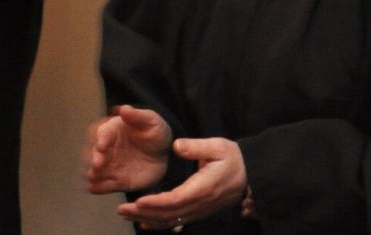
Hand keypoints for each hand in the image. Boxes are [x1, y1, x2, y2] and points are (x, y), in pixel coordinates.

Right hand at [85, 104, 171, 194]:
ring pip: (94, 169)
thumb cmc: (154, 132)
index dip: (101, 139)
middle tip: (97, 164)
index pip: (102, 133)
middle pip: (93, 152)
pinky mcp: (115, 181)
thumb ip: (138, 116)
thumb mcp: (150, 121)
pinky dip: (97, 186)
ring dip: (92, 172)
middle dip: (93, 158)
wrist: (163, 155)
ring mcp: (109, 166)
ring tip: (93, 176)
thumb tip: (125, 109)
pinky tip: (94, 188)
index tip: (101, 145)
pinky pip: (102, 185)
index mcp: (112, 130)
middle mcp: (106, 148)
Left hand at [114, 136, 248, 229]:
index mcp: (203, 187)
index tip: (138, 200)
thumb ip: (197, 147)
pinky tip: (143, 223)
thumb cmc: (233, 159)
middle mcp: (199, 204)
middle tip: (121, 209)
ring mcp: (198, 211)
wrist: (249, 176)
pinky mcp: (197, 212)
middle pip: (169, 214)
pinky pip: (175, 221)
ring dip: (147, 219)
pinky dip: (158, 223)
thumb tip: (177, 146)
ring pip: (170, 220)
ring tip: (126, 215)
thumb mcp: (218, 146)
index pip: (176, 199)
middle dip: (143, 213)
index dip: (156, 202)